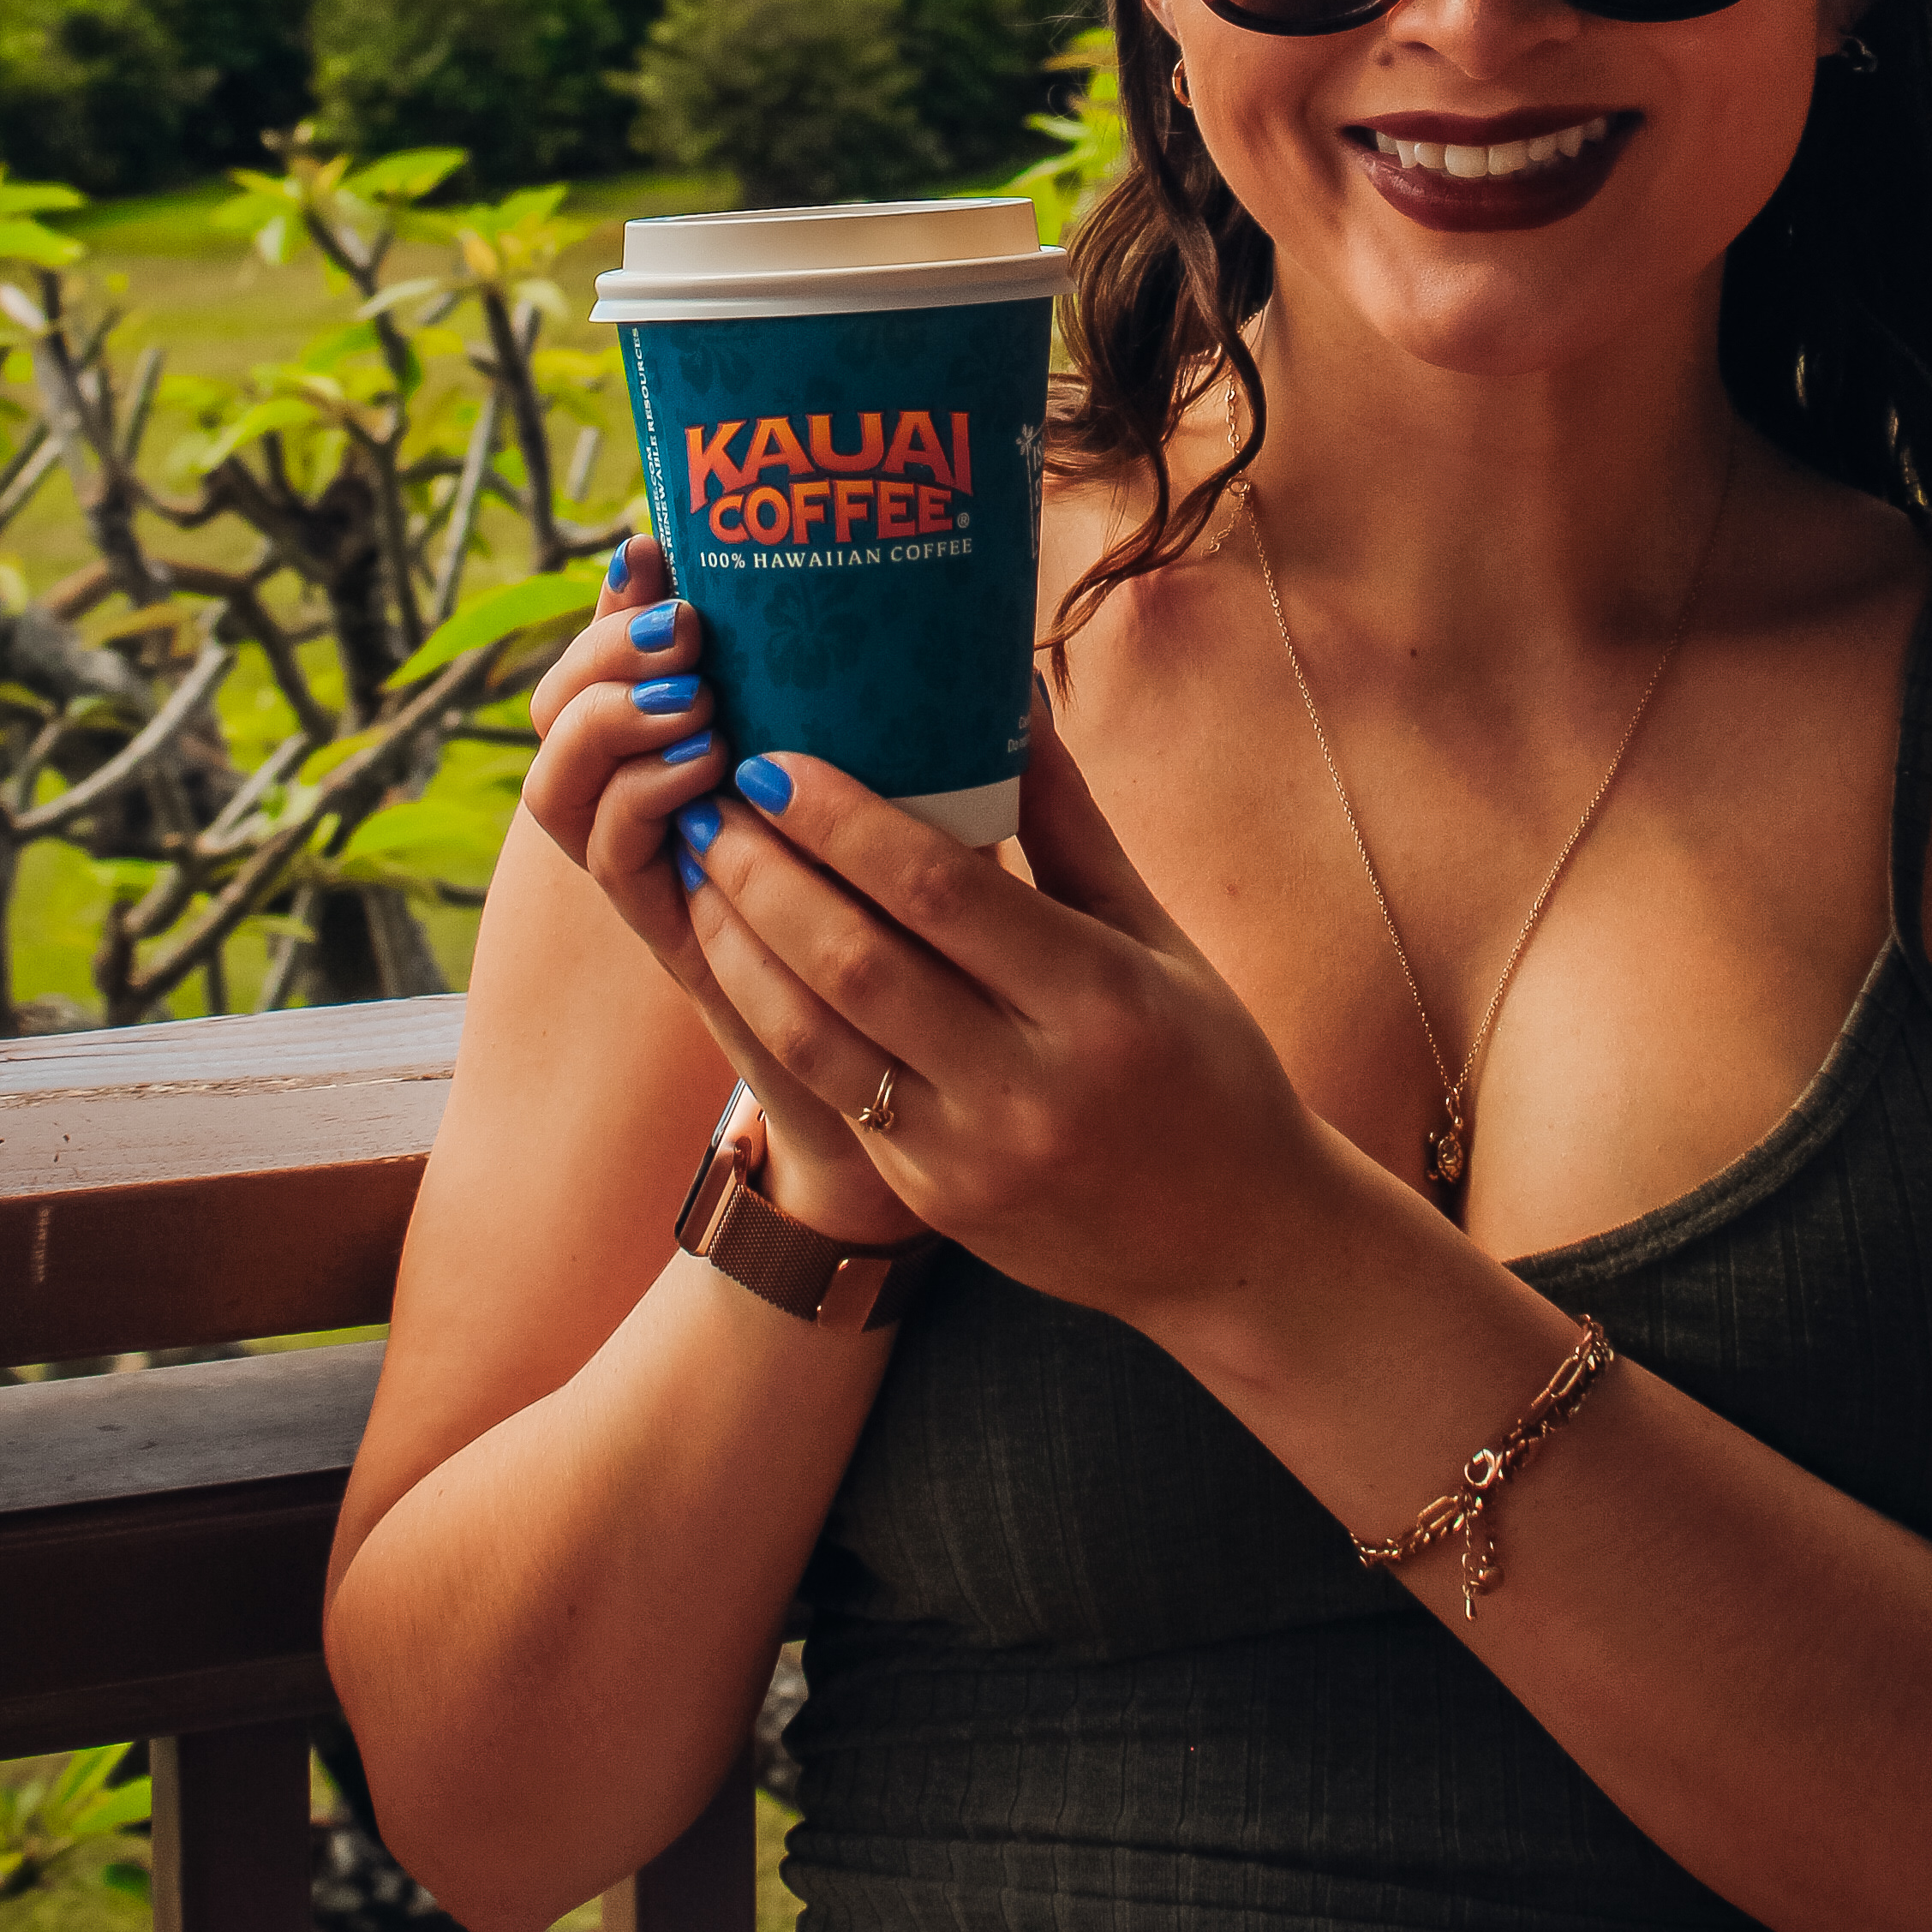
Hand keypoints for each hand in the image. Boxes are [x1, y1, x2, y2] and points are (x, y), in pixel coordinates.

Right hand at [522, 536, 914, 1237]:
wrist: (927, 1088)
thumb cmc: (938, 931)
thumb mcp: (922, 802)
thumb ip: (919, 724)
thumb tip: (989, 627)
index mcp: (701, 751)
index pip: (616, 656)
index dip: (614, 600)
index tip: (649, 544)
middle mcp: (657, 809)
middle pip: (561, 708)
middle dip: (598, 649)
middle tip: (679, 622)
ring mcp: (655, 875)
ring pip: (560, 786)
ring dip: (609, 724)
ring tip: (690, 695)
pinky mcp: (670, 938)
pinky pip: (613, 862)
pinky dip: (641, 805)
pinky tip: (703, 773)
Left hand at [671, 688, 1325, 1328]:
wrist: (1232, 1241)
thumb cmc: (1203, 1061)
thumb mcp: (1153, 934)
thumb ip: (1069, 821)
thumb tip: (1010, 690)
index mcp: (1099, 997)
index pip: (940, 891)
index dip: (843, 822)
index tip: (775, 764)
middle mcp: (1030, 1083)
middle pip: (856, 962)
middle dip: (764, 875)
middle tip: (711, 805)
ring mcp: (973, 1155)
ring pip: (817, 1037)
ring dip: (740, 947)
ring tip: (699, 873)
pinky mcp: (935, 1199)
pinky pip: (834, 1095)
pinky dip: (773, 1018)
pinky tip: (740, 959)